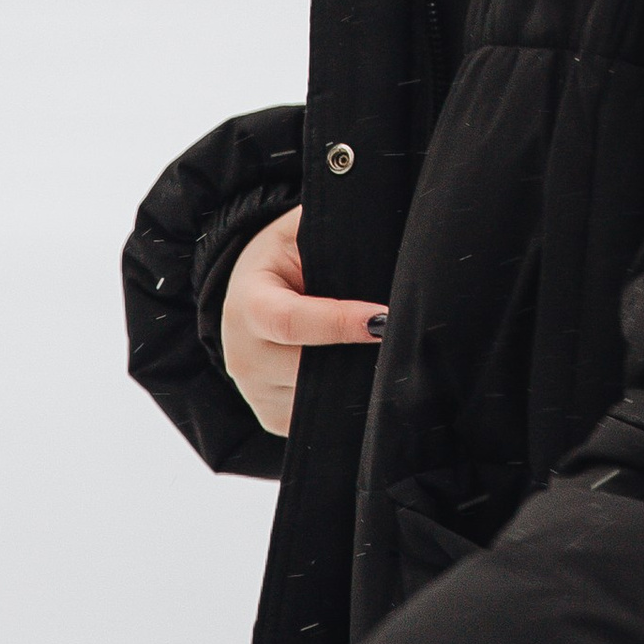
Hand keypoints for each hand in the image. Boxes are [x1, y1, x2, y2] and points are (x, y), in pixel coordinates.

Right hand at [220, 206, 386, 436]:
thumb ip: (332, 228)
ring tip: (380, 350)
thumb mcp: (297, 232)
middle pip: (309, 367)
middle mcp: (244, 357)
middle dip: (358, 354)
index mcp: (247, 305)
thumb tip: (378, 224)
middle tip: (399, 336)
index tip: (383, 319)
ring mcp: (258, 395)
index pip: (291, 322)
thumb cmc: (283, 258)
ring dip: (355, 376)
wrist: (248, 295)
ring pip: (321, 396)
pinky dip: (346, 396)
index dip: (339, 323)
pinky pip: (320, 416)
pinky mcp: (275, 419)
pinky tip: (360, 371)